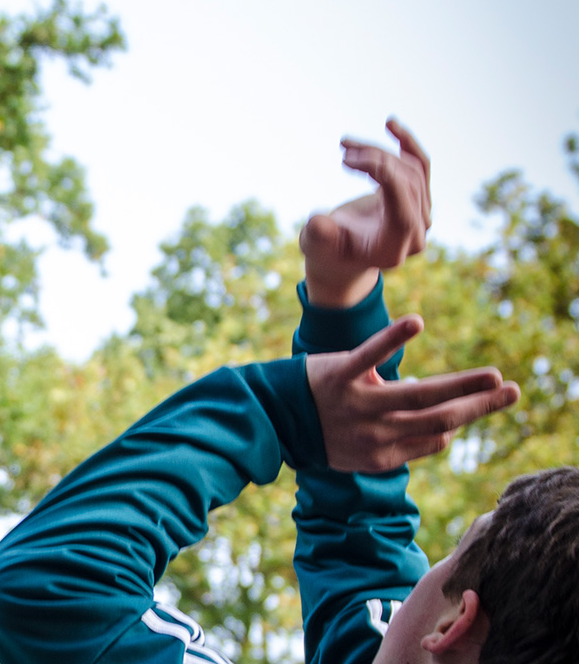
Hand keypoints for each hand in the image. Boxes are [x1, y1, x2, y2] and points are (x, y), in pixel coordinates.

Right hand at [301, 117, 430, 306]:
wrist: (341, 257)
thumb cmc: (326, 251)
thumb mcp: (315, 247)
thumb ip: (319, 237)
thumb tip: (319, 223)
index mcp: (395, 246)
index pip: (404, 205)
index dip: (384, 175)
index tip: (348, 158)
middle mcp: (416, 232)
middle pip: (407, 182)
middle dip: (375, 159)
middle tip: (343, 149)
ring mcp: (422, 215)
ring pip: (411, 170)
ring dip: (378, 151)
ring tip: (347, 144)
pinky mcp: (419, 199)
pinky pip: (420, 166)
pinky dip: (405, 144)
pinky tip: (390, 124)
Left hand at [306, 315, 519, 472]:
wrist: (267, 419)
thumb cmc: (318, 430)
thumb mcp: (355, 450)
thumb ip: (394, 436)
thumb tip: (431, 404)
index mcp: (381, 456)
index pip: (434, 439)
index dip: (458, 420)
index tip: (476, 402)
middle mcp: (374, 434)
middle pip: (439, 420)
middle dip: (479, 407)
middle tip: (512, 391)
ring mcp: (356, 404)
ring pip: (419, 396)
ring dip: (461, 384)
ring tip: (492, 375)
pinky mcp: (337, 375)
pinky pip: (369, 356)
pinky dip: (392, 339)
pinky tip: (417, 322)